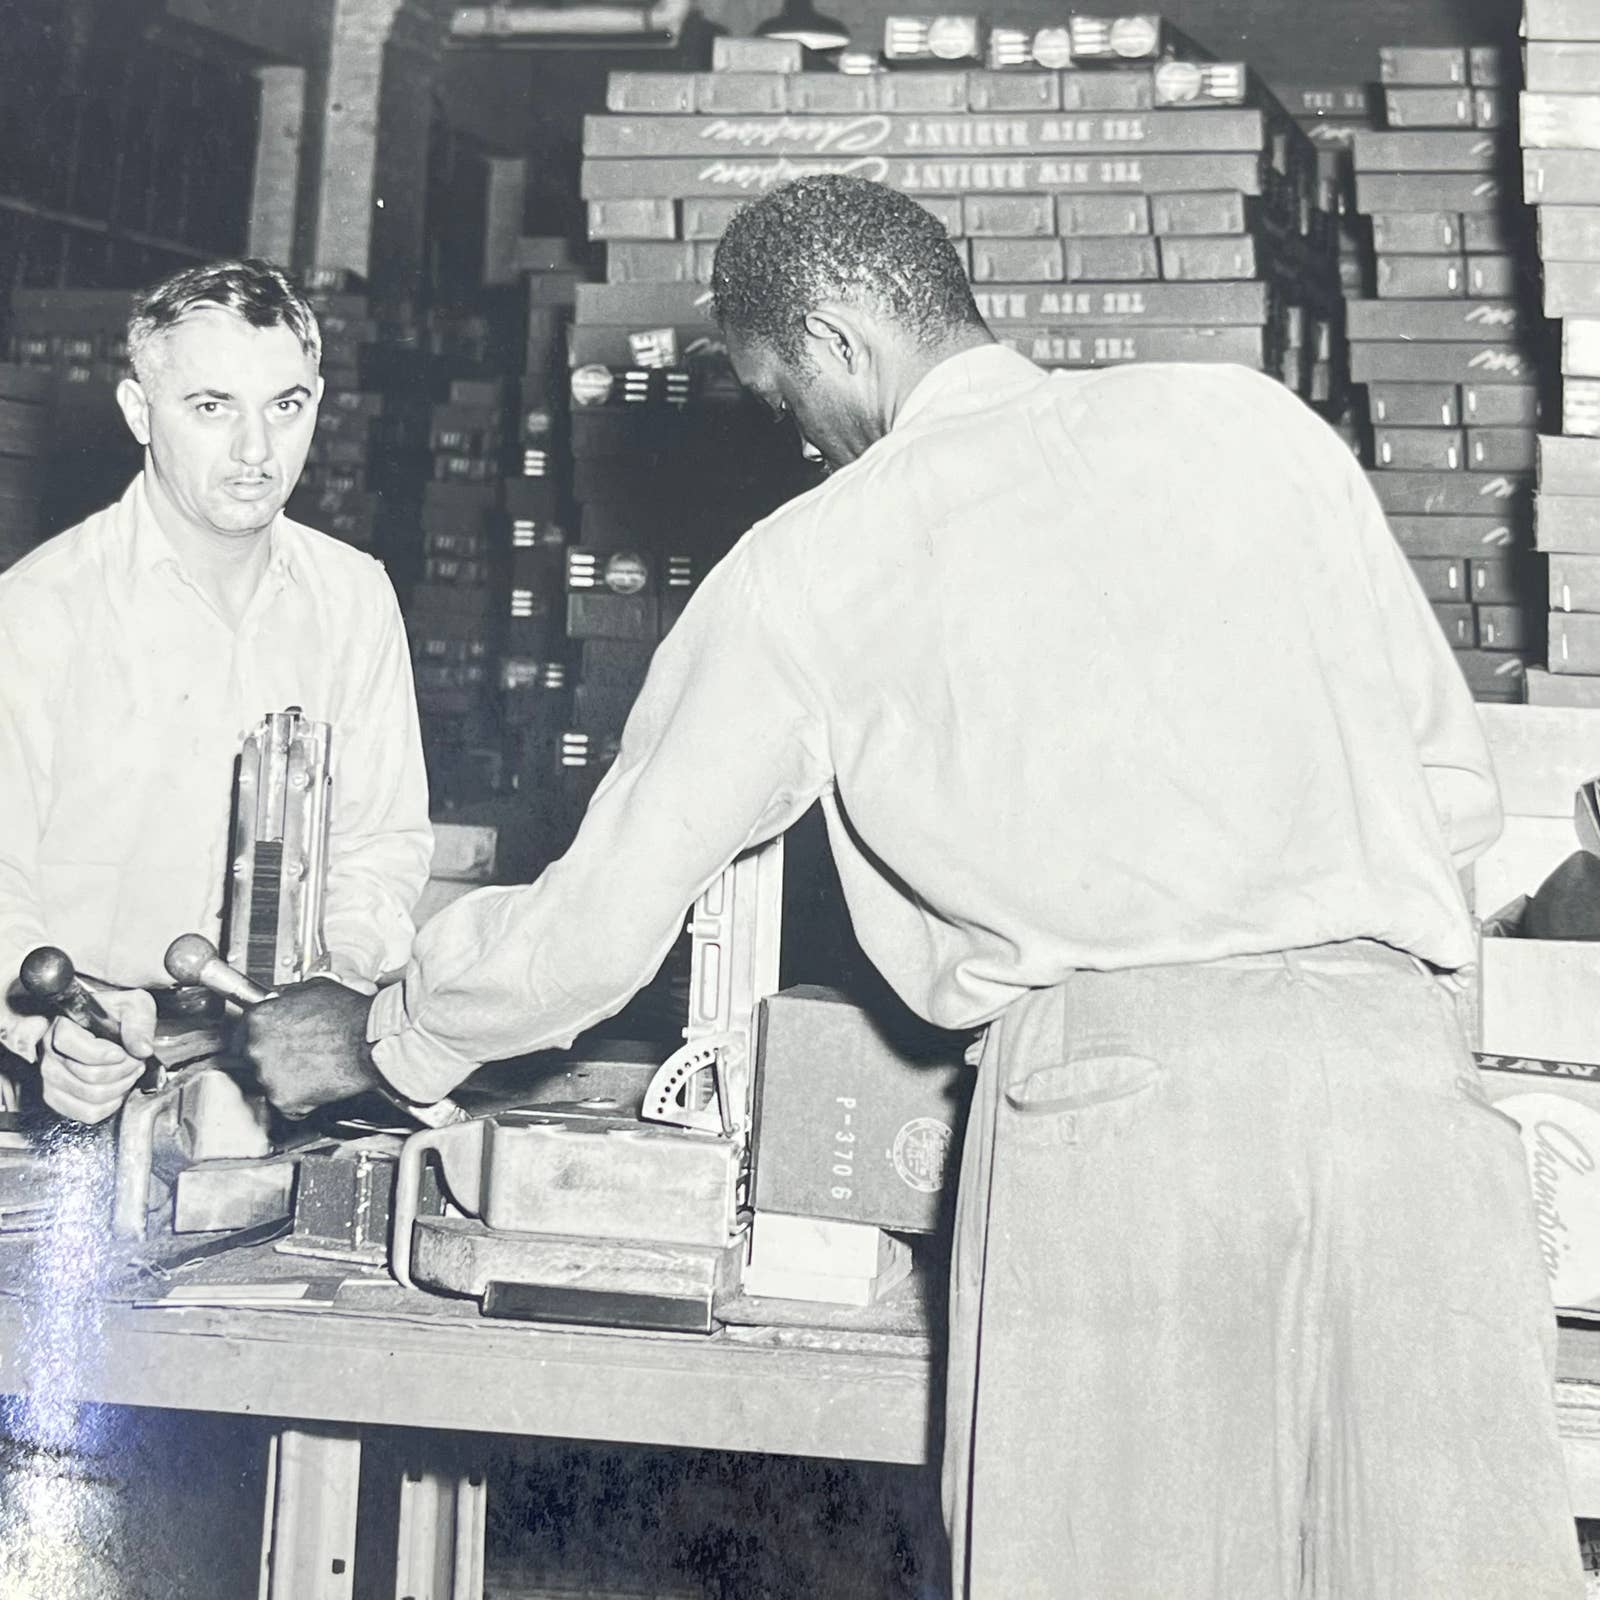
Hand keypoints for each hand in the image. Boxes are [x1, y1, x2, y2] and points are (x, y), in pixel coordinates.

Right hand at [39, 986, 155, 1124]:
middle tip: (136, 1062)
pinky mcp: (58, 1097)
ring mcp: (51, 1078)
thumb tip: (142, 1049)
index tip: (123, 1053)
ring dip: (120, 1088)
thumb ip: (138, 1023)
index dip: (102, 1054)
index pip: (70, 1044)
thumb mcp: (134, 1006)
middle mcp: (50, 1053)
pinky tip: (119, 1091)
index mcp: (62, 1027)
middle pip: (88, 1076)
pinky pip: (85, 1113)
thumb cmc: (116, 1014)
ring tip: (130, 1074)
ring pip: (89, 1097)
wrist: (106, 1024)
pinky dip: (109, 1106)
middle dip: (123, 1071)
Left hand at [244, 977, 383, 1117]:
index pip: (242, 1033)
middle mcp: (256, 1047)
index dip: (261, 1038)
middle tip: (297, 1056)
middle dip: (272, 1060)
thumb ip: (288, 999)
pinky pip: (287, 1105)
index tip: (270, 1042)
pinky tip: (318, 1085)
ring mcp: (268, 1076)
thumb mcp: (314, 989)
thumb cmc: (350, 1014)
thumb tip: (283, 1003)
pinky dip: (300, 1100)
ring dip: (286, 1080)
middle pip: (252, 1060)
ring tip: (313, 1070)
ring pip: (269, 1083)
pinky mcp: (284, 1100)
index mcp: (258, 1018)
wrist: (371, 1040)